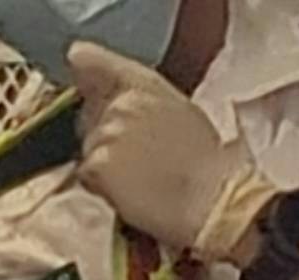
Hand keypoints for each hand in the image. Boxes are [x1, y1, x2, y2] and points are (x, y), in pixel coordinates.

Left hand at [70, 44, 279, 261]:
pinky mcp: (98, 165)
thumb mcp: (181, 112)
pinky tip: (133, 193)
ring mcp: (107, 134)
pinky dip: (104, 187)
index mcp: (142, 84)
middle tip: (142, 159)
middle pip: (89, 117)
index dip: (83, 72)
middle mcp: (120, 103)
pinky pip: (88, 175)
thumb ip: (142, 99)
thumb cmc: (207, 165)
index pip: (85, 59)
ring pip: (90, 148)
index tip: (88, 86)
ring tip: (143, 180)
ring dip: (107, 165)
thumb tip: (112, 97)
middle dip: (106, 136)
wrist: (215, 202)